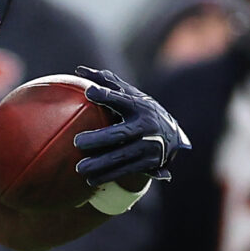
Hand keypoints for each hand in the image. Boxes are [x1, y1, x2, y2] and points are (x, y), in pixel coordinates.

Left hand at [71, 65, 189, 186]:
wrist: (172, 134)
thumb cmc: (139, 110)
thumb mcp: (130, 95)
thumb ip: (107, 83)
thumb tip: (78, 70)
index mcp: (140, 106)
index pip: (121, 99)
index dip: (106, 95)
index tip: (89, 92)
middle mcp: (146, 126)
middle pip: (121, 134)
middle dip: (100, 139)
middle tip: (77, 142)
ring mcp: (149, 146)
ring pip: (122, 156)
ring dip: (101, 164)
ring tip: (80, 168)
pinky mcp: (149, 162)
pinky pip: (126, 170)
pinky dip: (108, 176)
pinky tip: (90, 180)